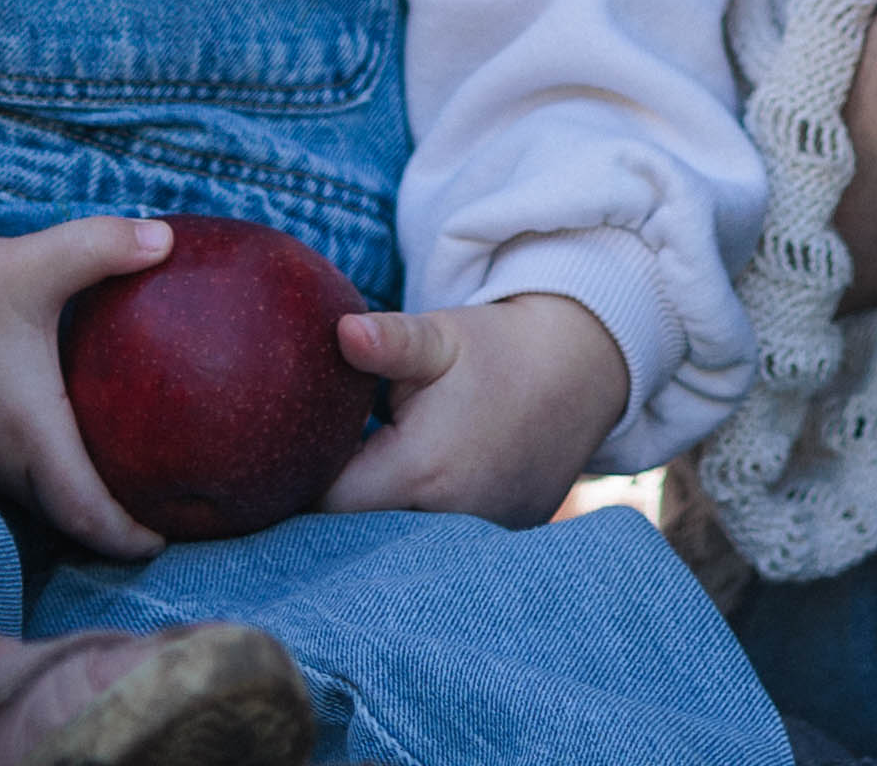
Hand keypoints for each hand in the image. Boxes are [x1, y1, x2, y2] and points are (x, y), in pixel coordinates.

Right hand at [0, 190, 171, 563]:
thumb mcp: (35, 258)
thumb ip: (103, 246)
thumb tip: (167, 239)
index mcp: (31, 428)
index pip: (83, 509)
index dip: (125, 534)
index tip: (165, 542)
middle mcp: (8, 455)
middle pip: (70, 521)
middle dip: (116, 535)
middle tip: (167, 525)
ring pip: (47, 505)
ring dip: (89, 513)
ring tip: (138, 501)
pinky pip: (30, 483)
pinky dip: (65, 489)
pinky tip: (91, 459)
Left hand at [323, 291, 627, 525]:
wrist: (583, 370)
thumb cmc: (499, 350)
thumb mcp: (441, 337)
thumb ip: (389, 340)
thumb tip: (341, 330)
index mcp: (421, 471)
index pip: (330, 504)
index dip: (302, 483)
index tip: (294, 455)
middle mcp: (449, 519)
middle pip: (359, 535)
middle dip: (336, 507)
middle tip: (323, 466)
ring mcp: (480, 537)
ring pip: (399, 545)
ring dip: (379, 519)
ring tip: (368, 478)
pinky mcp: (500, 538)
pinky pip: (440, 545)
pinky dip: (421, 526)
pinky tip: (418, 492)